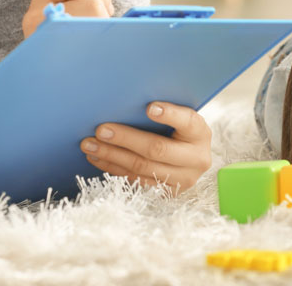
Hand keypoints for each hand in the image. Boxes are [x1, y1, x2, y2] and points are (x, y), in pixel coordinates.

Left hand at [80, 101, 211, 191]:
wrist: (191, 156)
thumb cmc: (180, 129)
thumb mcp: (181, 116)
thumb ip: (165, 110)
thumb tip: (128, 98)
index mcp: (200, 133)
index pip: (186, 122)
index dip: (169, 114)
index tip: (149, 107)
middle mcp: (196, 159)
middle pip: (157, 149)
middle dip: (126, 139)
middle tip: (101, 130)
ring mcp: (182, 179)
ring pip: (142, 168)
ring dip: (112, 156)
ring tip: (90, 144)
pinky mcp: (167, 192)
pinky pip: (136, 180)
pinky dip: (114, 168)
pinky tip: (98, 157)